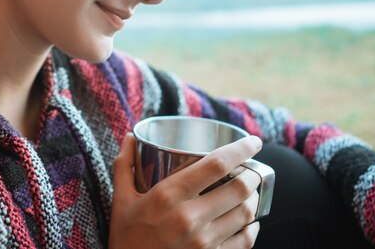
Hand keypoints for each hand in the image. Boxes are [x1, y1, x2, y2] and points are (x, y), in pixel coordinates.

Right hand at [109, 133, 262, 248]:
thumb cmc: (125, 238)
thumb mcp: (120, 200)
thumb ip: (125, 165)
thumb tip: (130, 136)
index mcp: (167, 196)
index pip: (216, 164)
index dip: (241, 149)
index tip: (253, 141)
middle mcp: (189, 218)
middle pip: (239, 188)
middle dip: (252, 174)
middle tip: (250, 168)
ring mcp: (204, 242)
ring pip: (246, 213)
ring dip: (253, 198)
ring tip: (249, 192)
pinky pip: (245, 240)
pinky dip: (252, 228)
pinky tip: (249, 222)